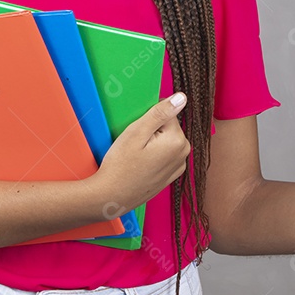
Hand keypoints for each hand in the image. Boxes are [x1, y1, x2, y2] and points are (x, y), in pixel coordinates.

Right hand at [91, 93, 191, 215]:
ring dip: (153, 143)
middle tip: (135, 144)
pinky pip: (165, 154)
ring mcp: (179, 166)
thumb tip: (182, 97)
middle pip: (168, 127)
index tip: (137, 132)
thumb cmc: (120, 165)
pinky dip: (155, 155)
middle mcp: (183, 153)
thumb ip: (160, 113)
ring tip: (136, 155)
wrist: (112, 197)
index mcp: (178, 140)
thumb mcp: (136, 132)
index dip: (148, 119)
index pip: (167, 113)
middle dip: (152, 130)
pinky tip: (141, 164)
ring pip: (166, 140)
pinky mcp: (171, 175)